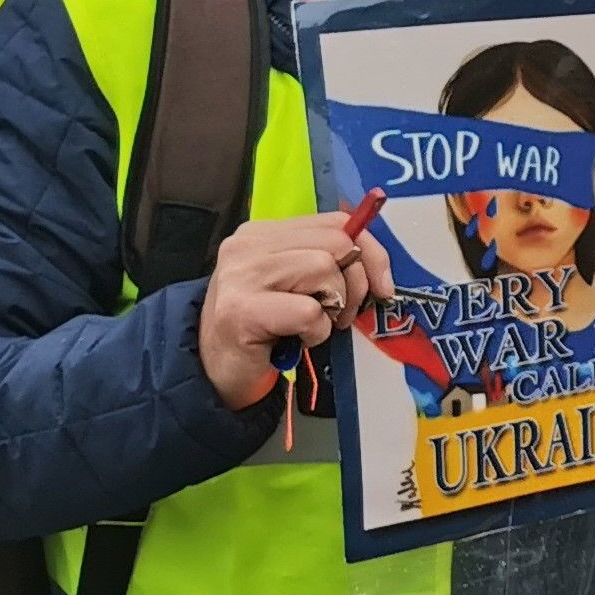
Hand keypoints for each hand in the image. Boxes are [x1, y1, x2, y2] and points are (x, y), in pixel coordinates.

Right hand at [197, 210, 388, 405]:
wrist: (212, 372)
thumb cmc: (262, 328)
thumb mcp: (294, 283)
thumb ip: (326, 262)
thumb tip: (377, 262)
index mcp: (263, 233)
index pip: (336, 222)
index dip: (371, 251)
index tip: (382, 284)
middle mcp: (248, 246)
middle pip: (337, 244)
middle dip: (355, 284)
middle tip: (340, 314)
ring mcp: (241, 276)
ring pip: (324, 270)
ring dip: (331, 309)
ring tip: (311, 326)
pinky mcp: (242, 310)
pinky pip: (308, 312)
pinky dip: (315, 332)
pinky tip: (295, 340)